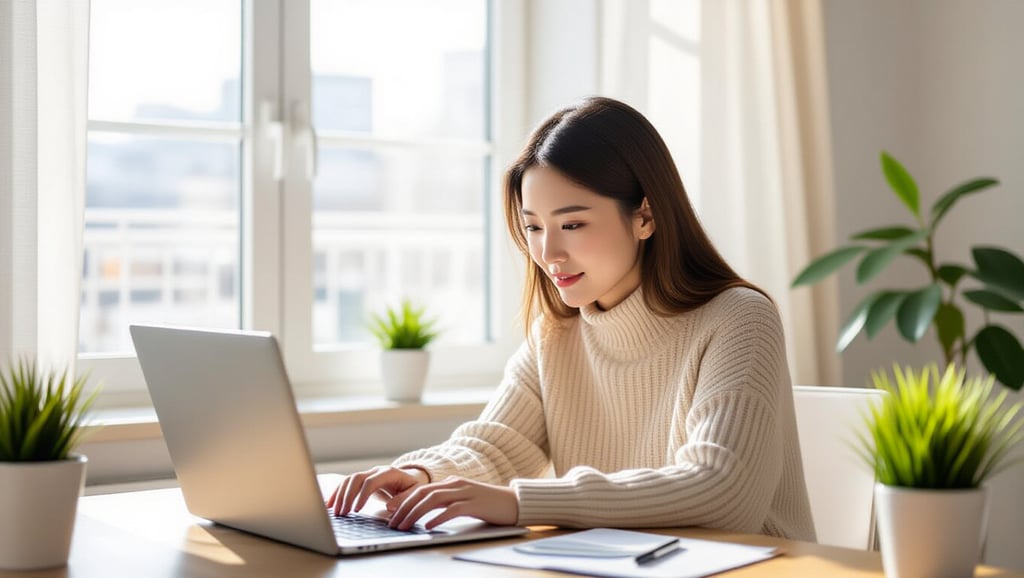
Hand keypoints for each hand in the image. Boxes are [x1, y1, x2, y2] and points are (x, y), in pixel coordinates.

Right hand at [325, 465, 428, 516]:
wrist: (411, 478)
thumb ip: (404, 499)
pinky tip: (330, 504)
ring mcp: (368, 474)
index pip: (371, 482)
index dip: (362, 495)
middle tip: (342, 513)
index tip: (357, 510)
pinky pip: (347, 484)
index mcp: (389, 473)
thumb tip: (390, 506)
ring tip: (335, 512)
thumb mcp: (414, 493)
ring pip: (349, 480)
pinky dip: (338, 493)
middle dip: (347, 497)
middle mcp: (376, 471)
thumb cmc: (413, 486)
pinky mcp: (362, 480)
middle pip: (356, 479)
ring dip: (340, 495)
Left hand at [387, 476, 518, 530]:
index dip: (403, 499)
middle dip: (404, 507)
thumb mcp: (464, 501)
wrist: (516, 502)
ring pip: (433, 499)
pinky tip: (428, 526)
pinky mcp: (475, 503)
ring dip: (415, 513)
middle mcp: (456, 484)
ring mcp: (465, 492)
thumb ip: (446, 502)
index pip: (421, 489)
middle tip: (391, 521)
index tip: (389, 510)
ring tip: (404, 526)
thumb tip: (425, 514)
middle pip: (423, 493)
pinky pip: (452, 509)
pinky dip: (438, 517)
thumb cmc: (489, 505)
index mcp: (451, 483)